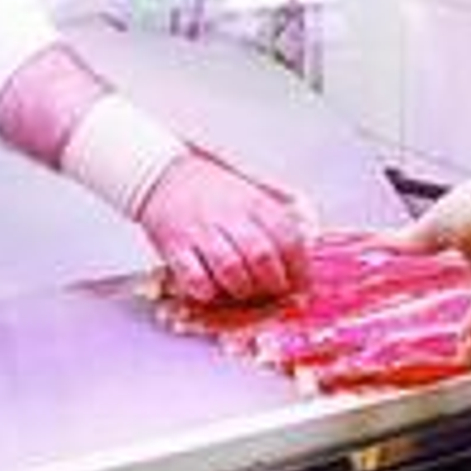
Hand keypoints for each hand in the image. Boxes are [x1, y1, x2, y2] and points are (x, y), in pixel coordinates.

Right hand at [139, 154, 313, 302]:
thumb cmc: (214, 191)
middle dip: (273, 283)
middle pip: (261, 256)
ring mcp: (202, 232)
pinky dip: (208, 291)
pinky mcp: (175, 247)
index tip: (301, 284)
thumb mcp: (251, 194)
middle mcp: (230, 216)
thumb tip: (304, 251)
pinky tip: (213, 289)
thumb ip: (276, 220)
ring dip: (243, 289)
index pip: (288, 238)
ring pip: (231, 269)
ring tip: (245, 292)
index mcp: (255, 203)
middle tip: (273, 293)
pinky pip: (195, 278)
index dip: (299, 267)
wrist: (166, 177)